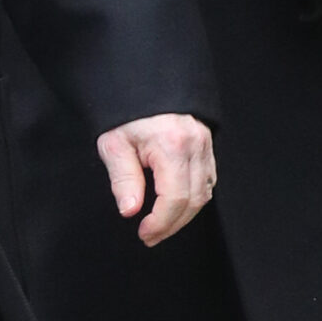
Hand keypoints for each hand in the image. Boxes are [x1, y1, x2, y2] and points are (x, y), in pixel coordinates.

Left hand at [97, 114, 215, 245]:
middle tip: (150, 236)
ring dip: (184, 216)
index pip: (175, 199)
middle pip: (193, 201)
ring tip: (161, 226)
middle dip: (171, 225)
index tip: (145, 234)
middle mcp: (195, 145)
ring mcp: (205, 145)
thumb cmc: (126, 113)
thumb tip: (130, 210)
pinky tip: (176, 206)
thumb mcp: (114, 144)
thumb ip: (123, 179)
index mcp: (172, 144)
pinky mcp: (207, 146)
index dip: (161, 223)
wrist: (142, 84)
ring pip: (204, 194)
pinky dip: (194, 198)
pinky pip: (207, 181)